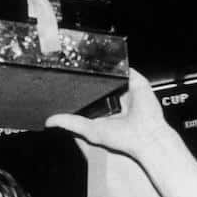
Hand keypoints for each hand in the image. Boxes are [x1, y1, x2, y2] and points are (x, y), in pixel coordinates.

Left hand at [45, 69, 171, 156]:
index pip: (89, 96)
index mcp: (105, 110)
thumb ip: (70, 123)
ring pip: (112, 73)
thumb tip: (49, 121)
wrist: (146, 135)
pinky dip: (117, 62)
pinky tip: (107, 58)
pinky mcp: (137, 80)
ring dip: (102, 67)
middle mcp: (116, 99)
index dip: (78, 91)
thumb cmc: (124, 138)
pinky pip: (125, 67)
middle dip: (88, 77)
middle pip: (100, 83)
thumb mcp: (90, 131)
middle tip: (72, 67)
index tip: (63, 83)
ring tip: (87, 58)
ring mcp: (127, 89)